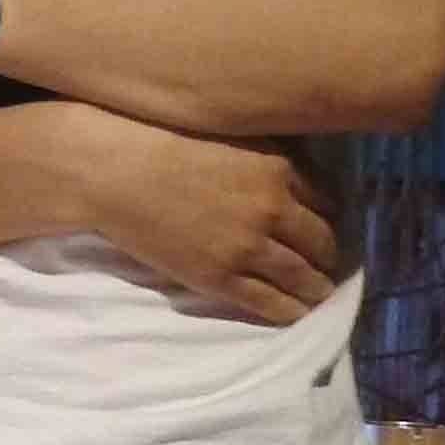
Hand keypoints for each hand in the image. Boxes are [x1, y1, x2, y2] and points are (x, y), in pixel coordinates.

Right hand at [68, 113, 342, 324]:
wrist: (114, 171)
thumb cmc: (163, 139)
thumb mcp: (230, 130)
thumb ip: (269, 150)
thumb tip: (297, 169)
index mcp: (278, 169)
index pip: (327, 200)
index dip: (331, 217)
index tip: (329, 226)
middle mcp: (273, 209)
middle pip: (321, 241)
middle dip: (329, 256)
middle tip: (329, 264)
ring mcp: (247, 247)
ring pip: (302, 277)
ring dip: (317, 289)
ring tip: (320, 295)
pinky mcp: (220, 277)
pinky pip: (269, 303)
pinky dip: (290, 311)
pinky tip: (297, 314)